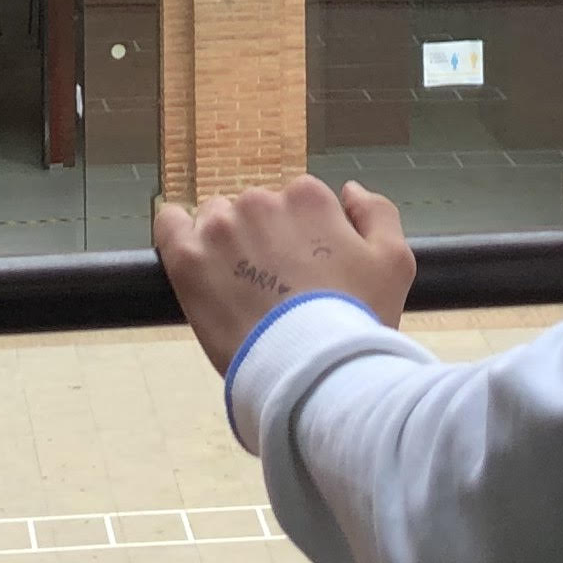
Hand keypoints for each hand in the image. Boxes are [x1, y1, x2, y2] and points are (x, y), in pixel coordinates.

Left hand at [155, 175, 413, 377]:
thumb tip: (348, 189)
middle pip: (254, 211)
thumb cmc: (355, 321)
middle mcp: (261, 201)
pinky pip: (169, 225)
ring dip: (223, 244)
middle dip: (261, 241)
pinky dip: (175, 232)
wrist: (310, 372)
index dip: (299, 240)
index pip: (296, 203)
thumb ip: (376, 214)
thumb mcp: (393, 263)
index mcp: (309, 198)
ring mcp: (220, 228)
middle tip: (273, 289)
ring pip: (214, 219)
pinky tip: (189, 256)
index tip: (301, 274)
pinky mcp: (187, 258)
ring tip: (237, 290)